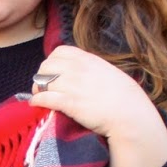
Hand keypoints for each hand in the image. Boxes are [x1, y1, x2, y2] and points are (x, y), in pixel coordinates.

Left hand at [30, 46, 166, 166]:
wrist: (129, 114)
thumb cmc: (123, 96)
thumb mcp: (107, 72)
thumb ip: (90, 68)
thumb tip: (77, 70)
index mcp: (87, 60)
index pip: (58, 52)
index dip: (51, 62)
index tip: (52, 72)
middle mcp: (78, 70)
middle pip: (46, 66)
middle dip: (42, 76)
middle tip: (44, 87)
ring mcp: (73, 86)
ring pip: (43, 82)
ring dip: (38, 90)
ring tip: (40, 97)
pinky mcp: (70, 104)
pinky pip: (45, 98)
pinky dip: (37, 101)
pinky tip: (37, 105)